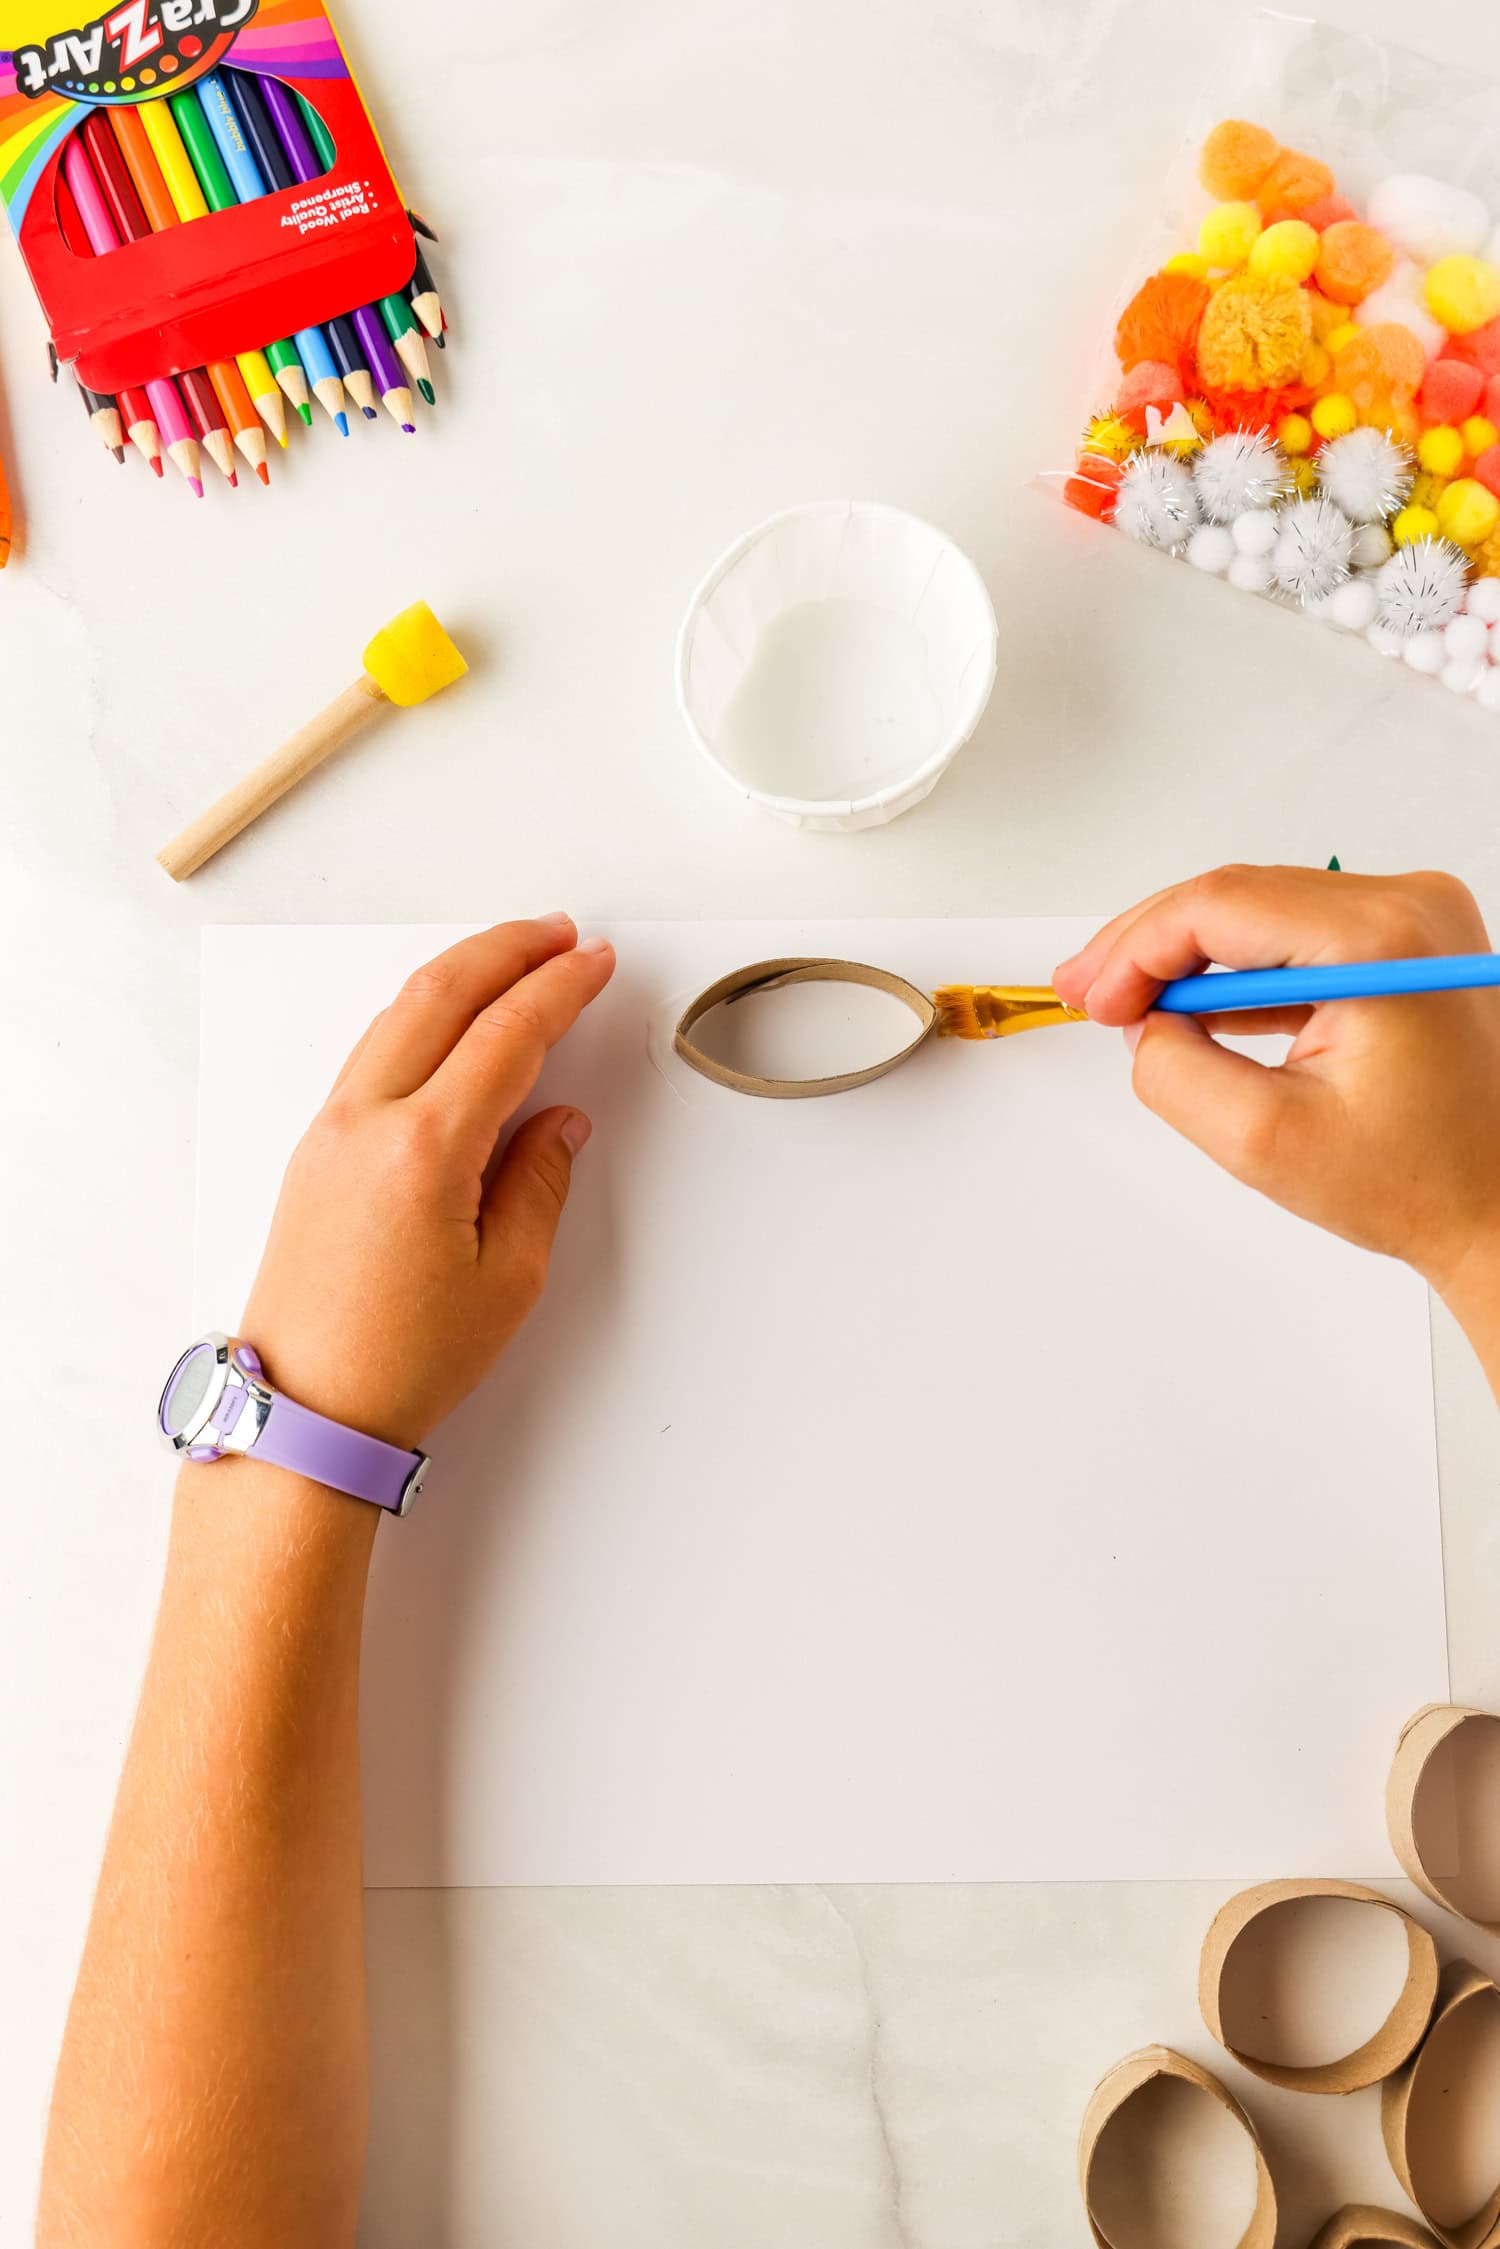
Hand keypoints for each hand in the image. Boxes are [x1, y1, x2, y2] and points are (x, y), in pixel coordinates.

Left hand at [240, 915, 614, 1448]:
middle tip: (560, 935)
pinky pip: (373, 1053)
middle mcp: (367, 1123)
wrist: (307, 1411)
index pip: (506, 1035)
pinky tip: (451, 1022)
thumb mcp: (507, 1279)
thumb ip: (537, 1183)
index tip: (594, 961)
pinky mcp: (314, 1151)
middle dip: (506, 951)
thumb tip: (557, 1124)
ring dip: (460, 975)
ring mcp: (330, 1131)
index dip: (559, 989)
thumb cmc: (402, 1360)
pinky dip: (420, 1015)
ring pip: (398, 1015)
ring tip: (513, 961)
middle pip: (440, 995)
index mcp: (425, 1149)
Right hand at [1053, 866, 1499, 1299]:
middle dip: (1150, 946)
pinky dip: (1239, 969)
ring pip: (1261, 912)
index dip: (1137, 949)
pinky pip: (1297, 936)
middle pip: (1237, 897)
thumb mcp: (1263, 1141)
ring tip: (1128, 1001)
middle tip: (1087, 989)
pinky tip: (1190, 1005)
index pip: (1219, 906)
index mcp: (1379, 941)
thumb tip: (1142, 1026)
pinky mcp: (1408, 946)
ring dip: (1189, 957)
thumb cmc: (1422, 1182)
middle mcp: (1409, 908)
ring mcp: (1415, 922)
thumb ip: (1173, 1073)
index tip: (1097, 999)